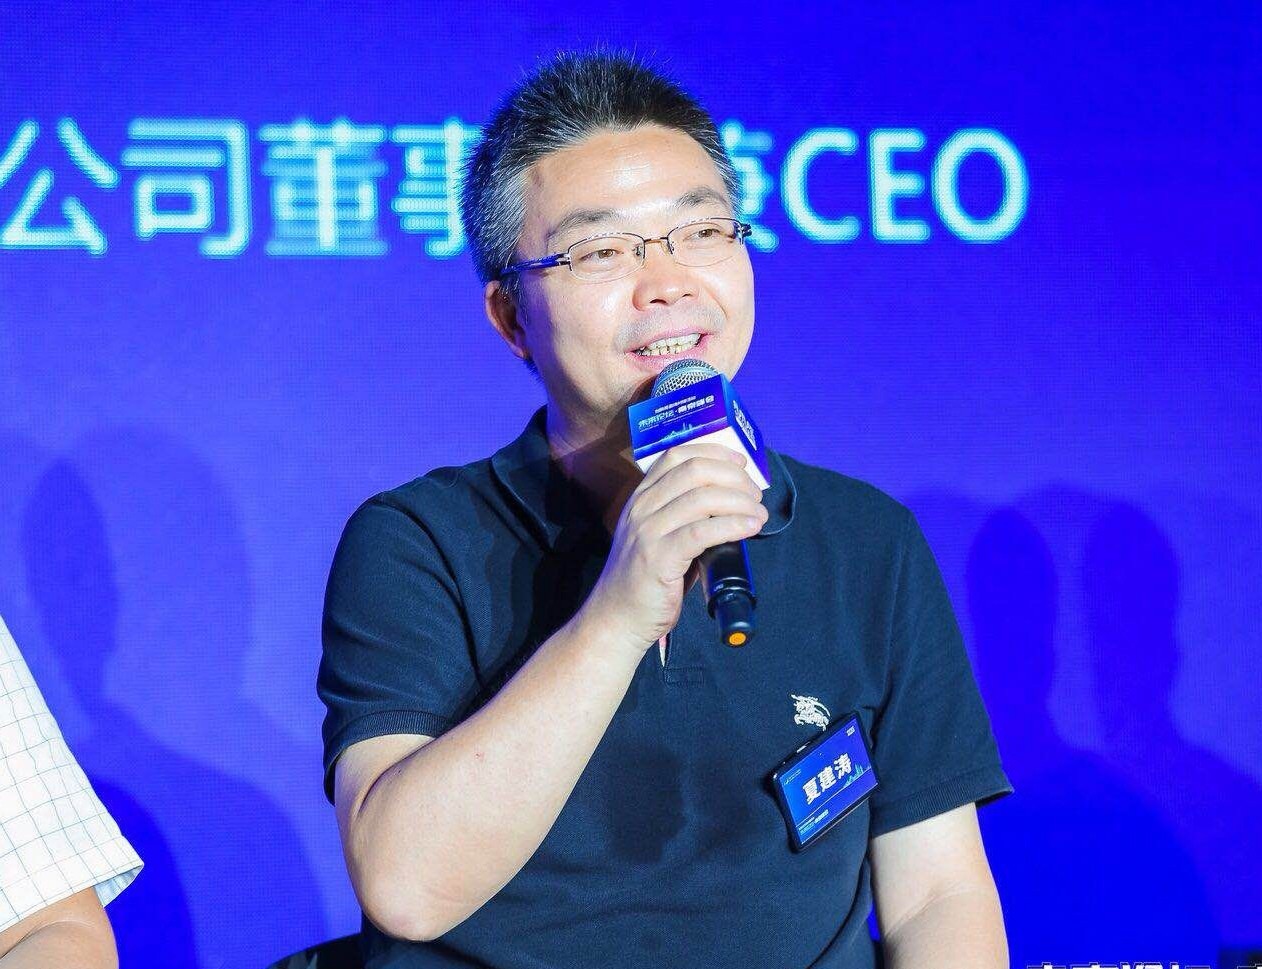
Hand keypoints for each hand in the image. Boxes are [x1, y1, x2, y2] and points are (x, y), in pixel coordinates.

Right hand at [582, 442, 767, 659]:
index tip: (740, 463)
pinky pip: (702, 532)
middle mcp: (641, 508)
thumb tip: (730, 506)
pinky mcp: (658, 558)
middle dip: (734, 478)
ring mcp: (647, 532)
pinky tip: (750, 527)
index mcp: (641, 498)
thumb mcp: (658, 538)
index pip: (677, 455)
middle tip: (755, 495)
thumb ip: (686, 518)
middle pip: (694, 471)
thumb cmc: (644, 582)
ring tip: (758, 513)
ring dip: (740, 501)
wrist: (615, 619)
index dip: (714, 453)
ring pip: (702, 498)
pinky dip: (732, 525)